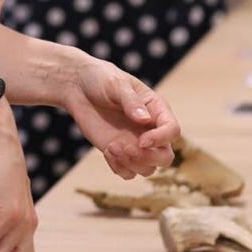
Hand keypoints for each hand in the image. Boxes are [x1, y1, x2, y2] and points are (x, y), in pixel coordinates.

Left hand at [59, 55, 178, 177]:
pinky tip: (107, 151)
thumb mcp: (116, 84)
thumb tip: (144, 119)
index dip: (161, 139)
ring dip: (131, 164)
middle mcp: (150, 130)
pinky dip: (119, 168)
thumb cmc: (101, 79)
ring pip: (148, 169)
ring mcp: (135, 144)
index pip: (172, 131)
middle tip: (126, 148)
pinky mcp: (120, 153)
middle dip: (149, 158)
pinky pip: (128, 173)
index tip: (141, 141)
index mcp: (157, 109)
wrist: (79, 87)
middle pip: (165, 157)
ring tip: (112, 147)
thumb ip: (131, 101)